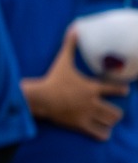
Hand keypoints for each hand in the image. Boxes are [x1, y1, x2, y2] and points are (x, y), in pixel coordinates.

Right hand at [24, 26, 127, 141]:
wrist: (40, 97)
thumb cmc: (52, 79)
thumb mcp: (62, 61)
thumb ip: (70, 46)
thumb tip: (73, 28)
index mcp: (92, 87)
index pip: (115, 89)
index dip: (122, 90)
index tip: (124, 90)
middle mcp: (93, 102)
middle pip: (116, 112)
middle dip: (116, 113)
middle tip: (112, 111)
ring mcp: (86, 114)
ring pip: (108, 122)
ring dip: (109, 122)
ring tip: (107, 121)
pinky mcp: (79, 124)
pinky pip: (98, 133)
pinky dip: (102, 134)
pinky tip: (102, 133)